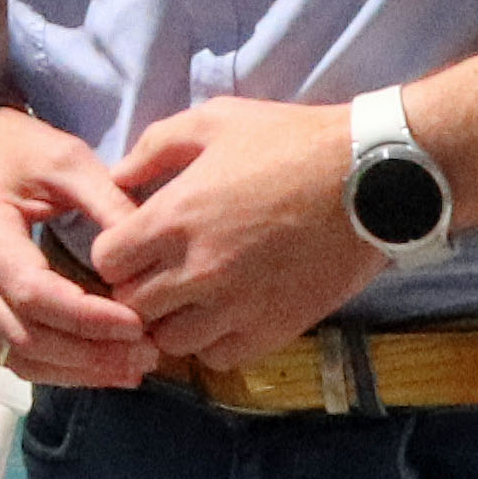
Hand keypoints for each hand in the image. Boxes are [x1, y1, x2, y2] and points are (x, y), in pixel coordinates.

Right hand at [0, 105, 158, 387]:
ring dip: (78, 370)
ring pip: (18, 356)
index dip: (87, 317)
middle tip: (149, 353)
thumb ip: (107, 202)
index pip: (32, 291)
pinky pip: (11, 355)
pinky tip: (100, 366)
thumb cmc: (16, 150)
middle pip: (26, 336)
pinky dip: (58, 368)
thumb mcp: (65, 159)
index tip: (139, 324)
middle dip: (91, 354)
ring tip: (133, 366)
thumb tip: (153, 254)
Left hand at [91, 98, 389, 372]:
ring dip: (171, 321)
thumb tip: (117, 178)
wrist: (370, 180)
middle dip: (135, 290)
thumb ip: (155, 147)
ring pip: (170, 341)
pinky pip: (217, 358)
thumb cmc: (291, 142)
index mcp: (175, 217)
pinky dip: (211, 342)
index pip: (107, 261)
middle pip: (130, 307)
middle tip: (158, 273)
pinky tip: (224, 315)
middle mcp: (197, 271)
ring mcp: (235, 307)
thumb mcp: (215, 120)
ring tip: (190, 298)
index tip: (134, 244)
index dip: (115, 253)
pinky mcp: (271, 331)